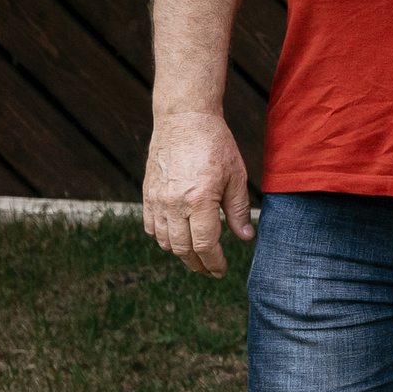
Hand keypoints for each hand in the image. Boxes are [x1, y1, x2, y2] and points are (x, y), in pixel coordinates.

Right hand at [141, 111, 254, 276]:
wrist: (184, 120)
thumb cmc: (216, 145)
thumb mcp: (236, 176)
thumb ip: (238, 210)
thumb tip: (246, 238)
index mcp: (199, 200)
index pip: (205, 245)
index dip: (214, 263)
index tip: (222, 271)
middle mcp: (174, 204)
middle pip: (183, 249)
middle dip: (198, 265)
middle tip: (211, 270)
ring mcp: (156, 200)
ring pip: (164, 242)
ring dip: (181, 253)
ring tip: (198, 256)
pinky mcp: (147, 195)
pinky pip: (151, 228)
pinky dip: (163, 238)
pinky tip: (178, 238)